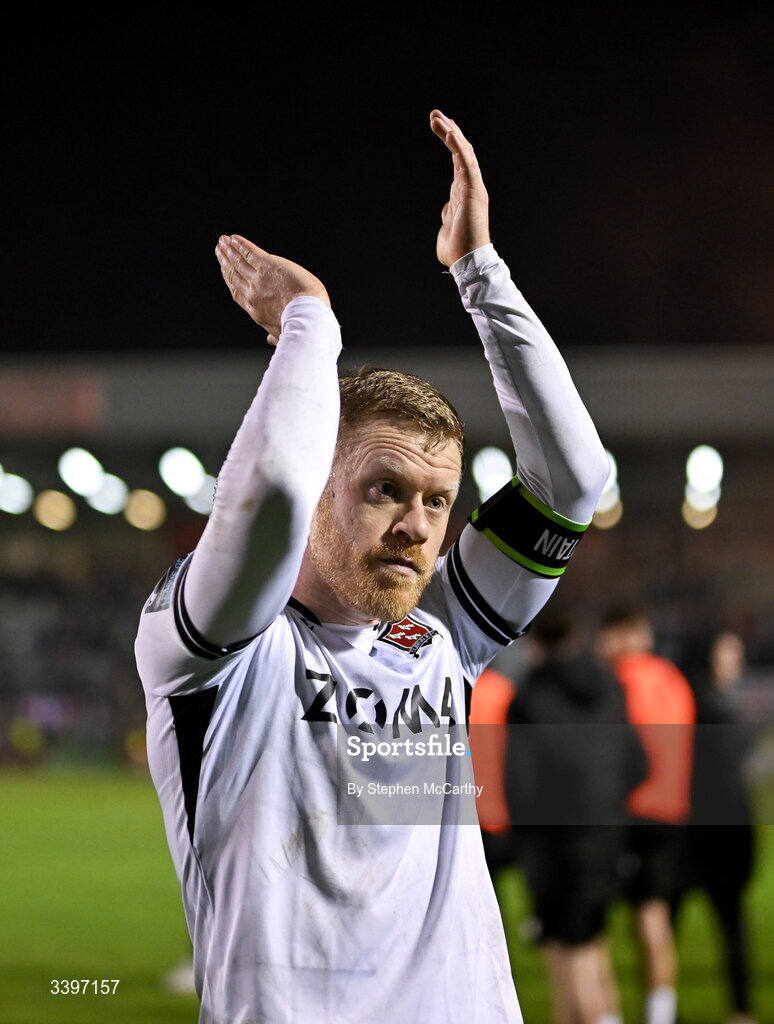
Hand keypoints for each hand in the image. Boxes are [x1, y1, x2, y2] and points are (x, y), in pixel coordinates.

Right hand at [215, 235, 329, 345]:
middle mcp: (252, 293)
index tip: (224, 270)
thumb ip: (274, 335)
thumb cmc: (299, 328)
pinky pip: (250, 253)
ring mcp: (259, 279)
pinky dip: (241, 245)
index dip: (229, 278)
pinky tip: (234, 238)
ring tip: (223, 241)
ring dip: (230, 250)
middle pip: (235, 274)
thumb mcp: (283, 334)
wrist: (307, 317)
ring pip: (239, 262)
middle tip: (219, 250)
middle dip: (225, 261)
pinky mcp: (268, 265)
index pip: (237, 291)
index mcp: (255, 310)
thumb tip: (270, 340)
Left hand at [429, 110, 489, 266]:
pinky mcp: (474, 191)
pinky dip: (458, 148)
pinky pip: (466, 164)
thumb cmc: (457, 249)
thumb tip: (446, 210)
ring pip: (464, 153)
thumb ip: (447, 215)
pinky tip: (449, 134)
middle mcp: (470, 185)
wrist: (467, 261)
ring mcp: (473, 187)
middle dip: (449, 130)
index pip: (457, 160)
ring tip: (437, 118)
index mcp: (463, 192)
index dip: (450, 142)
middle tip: (435, 114)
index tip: (439, 126)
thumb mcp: (447, 227)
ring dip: (451, 133)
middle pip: (461, 151)